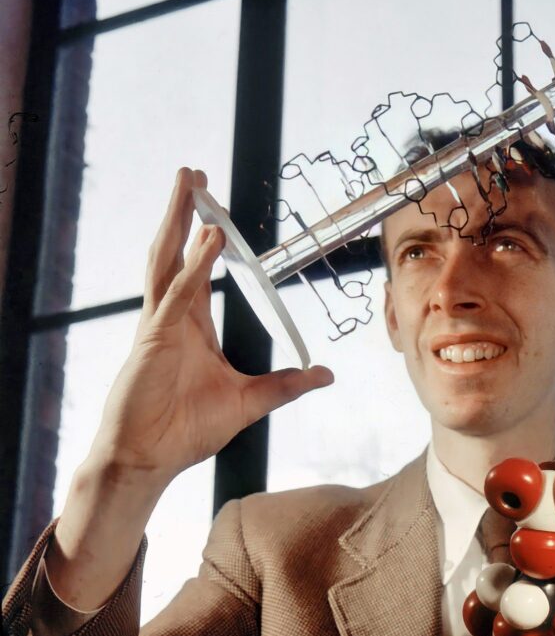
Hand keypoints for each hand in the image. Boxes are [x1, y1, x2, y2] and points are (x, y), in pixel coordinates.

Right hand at [90, 167, 332, 484]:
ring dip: (179, 221)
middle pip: (174, 252)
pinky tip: (209, 241)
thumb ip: (287, 384)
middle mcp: (172, 318)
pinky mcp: (154, 341)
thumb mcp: (251, 401)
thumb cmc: (185, 430)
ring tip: (190, 184)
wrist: (149, 459)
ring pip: (166, 261)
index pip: (196, 270)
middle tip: (194, 175)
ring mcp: (159, 326)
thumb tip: (325, 373)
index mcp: (190, 327)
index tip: (214, 213)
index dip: (204, 239)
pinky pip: (177, 296)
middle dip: (184, 213)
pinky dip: (193, 267)